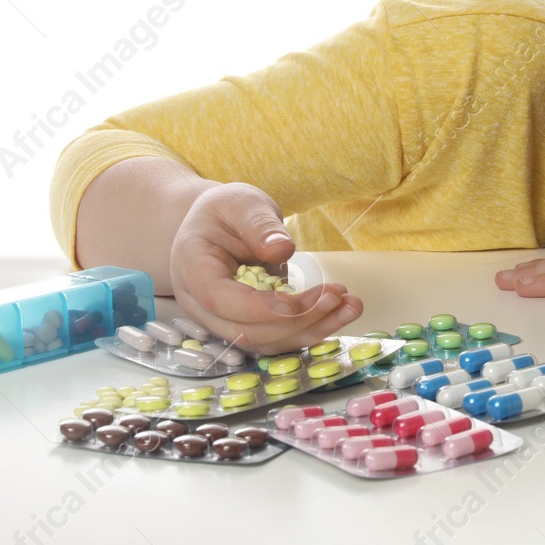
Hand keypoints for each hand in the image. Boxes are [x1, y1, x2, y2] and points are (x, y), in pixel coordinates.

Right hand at [169, 182, 361, 353]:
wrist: (214, 225)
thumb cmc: (223, 210)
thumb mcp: (240, 203)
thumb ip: (258, 225)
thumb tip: (282, 249)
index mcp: (193, 270)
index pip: (223, 301)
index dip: (266, 307)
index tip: (308, 297)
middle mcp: (202, 305)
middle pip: (247, 330)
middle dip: (298, 320)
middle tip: (338, 295)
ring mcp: (223, 320)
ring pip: (266, 341)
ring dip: (312, 329)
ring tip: (351, 305)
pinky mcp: (247, 325)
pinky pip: (277, 336)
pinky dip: (310, 328)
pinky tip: (340, 311)